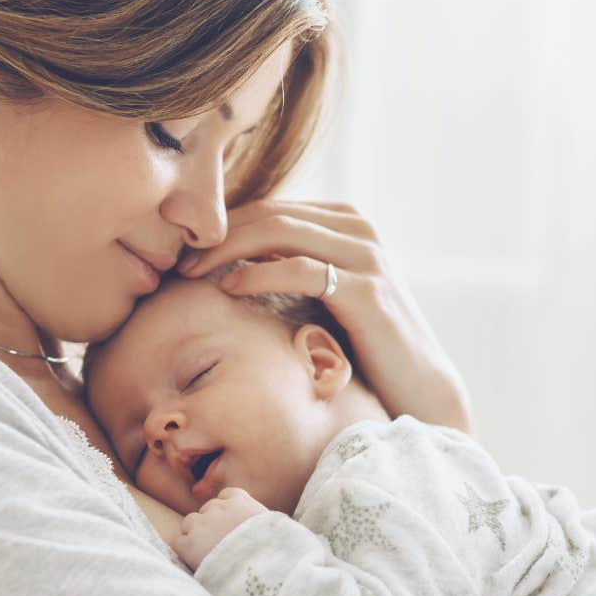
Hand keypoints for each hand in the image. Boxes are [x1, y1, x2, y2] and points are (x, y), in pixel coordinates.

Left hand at [174, 487, 266, 570]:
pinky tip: (197, 562)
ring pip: (190, 523)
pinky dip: (186, 551)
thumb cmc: (274, 553)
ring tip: (207, 554)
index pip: (227, 495)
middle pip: (207, 509)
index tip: (230, 523)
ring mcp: (201, 525)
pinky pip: (180, 542)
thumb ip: (259, 521)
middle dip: (211, 523)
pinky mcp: (188, 544)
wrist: (261, 571)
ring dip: (196, 535)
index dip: (226, 510)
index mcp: (241, 503)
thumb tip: (259, 527)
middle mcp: (218, 508)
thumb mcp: (274, 528)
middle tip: (219, 543)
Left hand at [179, 199, 473, 432]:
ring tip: (191, 271)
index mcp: (346, 223)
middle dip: (218, 233)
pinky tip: (229, 287)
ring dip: (228, 248)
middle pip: (271, 213)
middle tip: (177, 258)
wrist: (418, 387)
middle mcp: (358, 229)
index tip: (185, 250)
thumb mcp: (326, 299)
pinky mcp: (366, 288)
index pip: (271, 208)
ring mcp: (365, 255)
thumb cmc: (364, 348)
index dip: (224, 225)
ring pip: (281, 230)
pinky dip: (259, 274)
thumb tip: (235, 263)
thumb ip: (293, 271)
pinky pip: (301, 268)